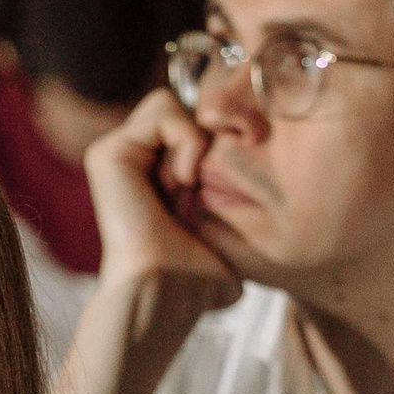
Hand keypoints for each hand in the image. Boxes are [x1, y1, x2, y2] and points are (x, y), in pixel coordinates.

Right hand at [53, 93, 245, 393]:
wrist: (168, 290)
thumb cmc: (200, 278)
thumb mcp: (228, 232)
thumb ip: (238, 205)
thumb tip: (287, 212)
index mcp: (153, 177)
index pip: (195, 126)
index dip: (219, 142)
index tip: (218, 184)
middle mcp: (132, 163)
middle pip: (184, 109)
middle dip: (204, 144)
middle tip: (195, 192)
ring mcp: (116, 155)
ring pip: (171, 103)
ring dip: (194, 144)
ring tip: (185, 189)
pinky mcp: (107, 153)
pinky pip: (162, 107)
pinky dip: (184, 140)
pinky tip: (179, 182)